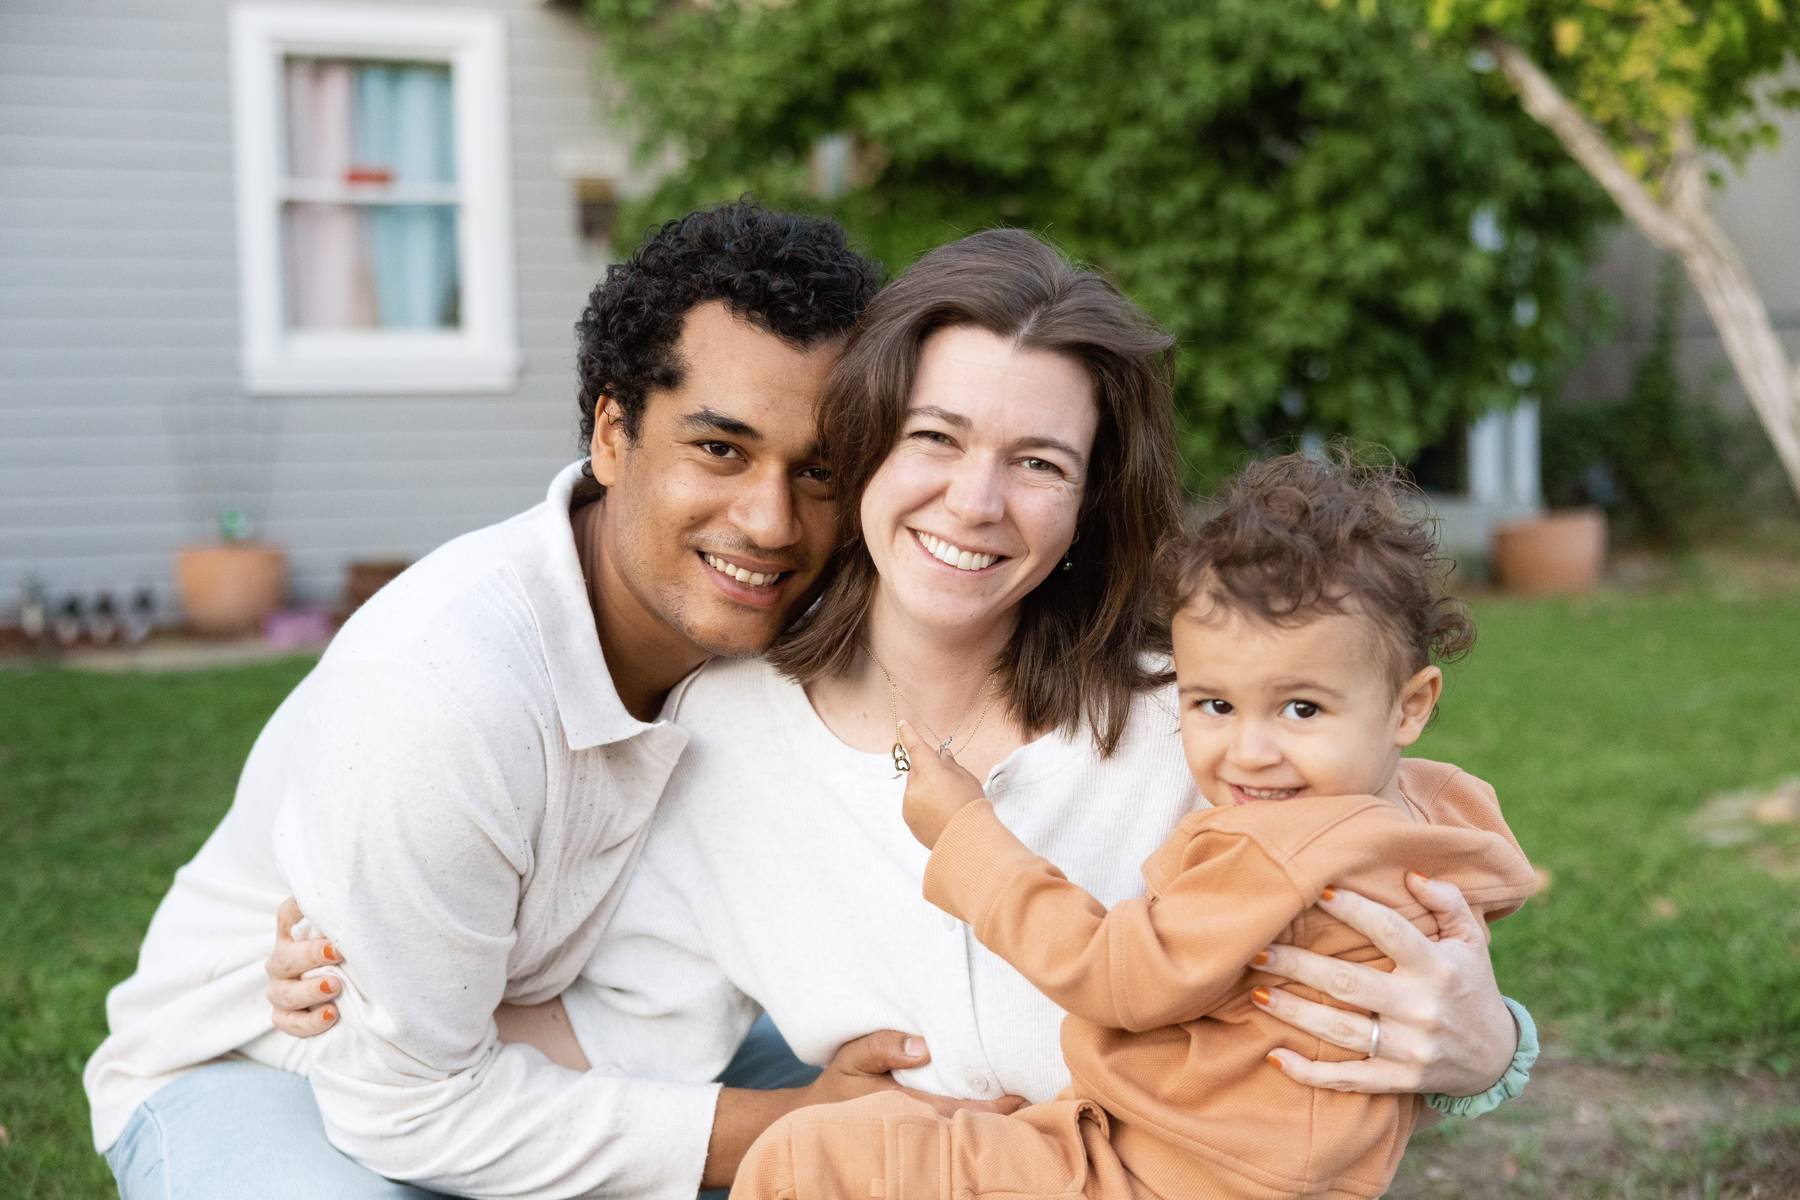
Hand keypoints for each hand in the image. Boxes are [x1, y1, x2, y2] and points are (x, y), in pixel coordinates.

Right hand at [265, 896, 341, 1035]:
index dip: (297, 908)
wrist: (341, 1001)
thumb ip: (348, 929)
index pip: (286, 915)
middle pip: (286, 957)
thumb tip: (371, 911)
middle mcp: (281, 963)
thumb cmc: (346, 961)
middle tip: (337, 953)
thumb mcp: (346, 941)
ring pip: (285, 992)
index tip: (317, 908)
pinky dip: (310, 1021)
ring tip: (335, 986)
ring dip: (310, 990)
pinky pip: (290, 1022)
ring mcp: (280, 991)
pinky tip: (331, 1014)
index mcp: (293, 937)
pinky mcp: (283, 1017)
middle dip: (311, 955)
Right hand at [797, 1031, 1025, 1118]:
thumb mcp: (851, 1057)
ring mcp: (917, 1135)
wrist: (811, 1121)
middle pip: (967, 1127)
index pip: (958, 1110)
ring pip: (961, 1133)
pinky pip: (950, 1133)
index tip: (1020, 1100)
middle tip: (1039, 1110)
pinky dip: (974, 1127)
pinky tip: (998, 1124)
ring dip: (992, 1127)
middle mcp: (916, 1126)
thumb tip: (923, 1046)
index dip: (991, 1108)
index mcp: (905, 1109)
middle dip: (1001, 1122)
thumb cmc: (836, 1086)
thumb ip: (883, 1047)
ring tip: (1028, 1116)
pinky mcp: (915, 1135)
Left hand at [898, 722, 986, 849]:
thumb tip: (942, 756)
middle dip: (927, 770)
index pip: (915, 747)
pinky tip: (941, 814)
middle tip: (947, 781)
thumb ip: (951, 765)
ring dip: (925, 789)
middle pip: (917, 770)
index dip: (908, 734)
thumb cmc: (971, 806)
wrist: (968, 841)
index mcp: (930, 771)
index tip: (903, 725)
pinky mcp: (909, 819)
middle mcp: (914, 786)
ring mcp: (909, 804)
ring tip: (947, 803)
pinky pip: (913, 805)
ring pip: (914, 788)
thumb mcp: (967, 779)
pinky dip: (923, 805)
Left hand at [1253, 873, 1515, 1096]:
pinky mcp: (1399, 1081)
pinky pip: (1349, 1080)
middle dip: (1298, 965)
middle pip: (1348, 983)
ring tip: (1256, 993)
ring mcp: (1409, 1049)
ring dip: (1293, 1011)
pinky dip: (1310, 1074)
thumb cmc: (1470, 984)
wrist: (1495, 1057)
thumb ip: (1448, 901)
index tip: (1319, 892)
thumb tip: (1412, 875)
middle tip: (1256, 950)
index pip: (1390, 932)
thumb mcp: (1470, 940)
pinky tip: (1275, 1058)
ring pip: (1340, 1029)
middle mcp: (1421, 1008)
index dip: (1354, 911)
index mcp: (1438, 967)